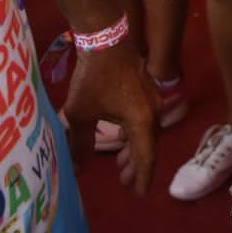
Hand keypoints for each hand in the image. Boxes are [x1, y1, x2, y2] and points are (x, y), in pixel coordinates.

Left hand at [62, 40, 158, 195]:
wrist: (106, 39)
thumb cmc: (94, 78)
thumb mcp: (81, 115)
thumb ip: (81, 144)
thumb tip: (79, 167)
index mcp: (141, 121)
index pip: (145, 156)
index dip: (142, 177)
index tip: (138, 193)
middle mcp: (152, 111)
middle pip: (148, 145)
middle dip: (136, 164)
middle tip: (123, 181)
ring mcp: (152, 98)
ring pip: (146, 131)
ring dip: (134, 148)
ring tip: (121, 163)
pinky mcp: (146, 89)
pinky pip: (144, 119)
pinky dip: (134, 132)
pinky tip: (121, 135)